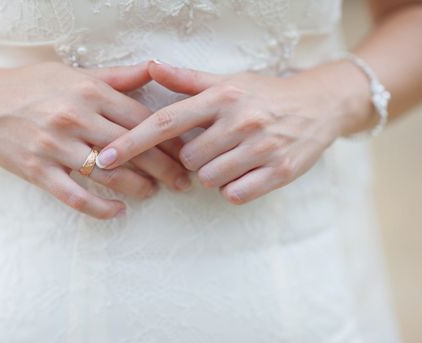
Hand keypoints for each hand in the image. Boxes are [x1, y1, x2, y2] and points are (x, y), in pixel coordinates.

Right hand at [0, 61, 189, 218]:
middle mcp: (75, 117)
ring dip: (139, 187)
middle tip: (184, 181)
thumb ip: (118, 77)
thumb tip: (155, 67)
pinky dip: (100, 208)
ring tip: (154, 193)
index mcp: (89, 92)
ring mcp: (55, 146)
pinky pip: (75, 196)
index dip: (169, 138)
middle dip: (165, 168)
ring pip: (110, 174)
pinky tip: (119, 211)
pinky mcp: (38, 170)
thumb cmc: (33, 86)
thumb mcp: (75, 74)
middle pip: (133, 147)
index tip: (186, 151)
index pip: (142, 119)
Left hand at [96, 60, 370, 204]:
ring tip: (232, 157)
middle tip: (213, 147)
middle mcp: (240, 120)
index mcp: (222, 97)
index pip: (166, 122)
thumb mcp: (228, 81)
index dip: (132, 141)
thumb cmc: (265, 94)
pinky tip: (245, 171)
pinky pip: (236, 194)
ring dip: (214, 174)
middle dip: (192, 160)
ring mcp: (262, 147)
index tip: (104, 158)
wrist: (320, 105)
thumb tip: (150, 66)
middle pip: (188, 159)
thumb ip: (187, 80)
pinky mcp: (281, 171)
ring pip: (210, 179)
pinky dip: (234, 188)